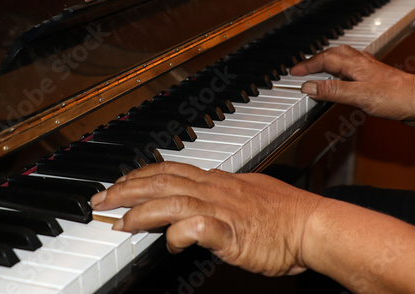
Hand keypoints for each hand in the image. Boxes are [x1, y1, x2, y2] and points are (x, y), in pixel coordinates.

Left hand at [91, 162, 323, 276]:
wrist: (313, 225)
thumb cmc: (284, 213)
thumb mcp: (246, 193)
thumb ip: (220, 193)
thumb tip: (199, 198)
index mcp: (217, 180)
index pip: (169, 169)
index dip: (139, 175)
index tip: (119, 183)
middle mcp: (215, 189)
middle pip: (161, 181)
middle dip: (126, 189)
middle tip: (102, 198)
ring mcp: (222, 209)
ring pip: (171, 201)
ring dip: (141, 212)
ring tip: (119, 223)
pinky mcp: (232, 233)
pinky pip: (197, 228)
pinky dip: (178, 235)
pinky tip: (170, 244)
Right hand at [290, 45, 414, 125]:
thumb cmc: (397, 96)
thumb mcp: (358, 95)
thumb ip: (332, 91)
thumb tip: (309, 86)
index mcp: (354, 64)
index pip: (324, 60)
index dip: (307, 66)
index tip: (294, 72)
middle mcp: (361, 63)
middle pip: (333, 54)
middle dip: (315, 60)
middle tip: (303, 68)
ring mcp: (369, 70)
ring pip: (343, 59)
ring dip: (328, 62)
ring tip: (318, 69)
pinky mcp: (375, 79)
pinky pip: (352, 69)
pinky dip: (341, 71)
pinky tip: (343, 79)